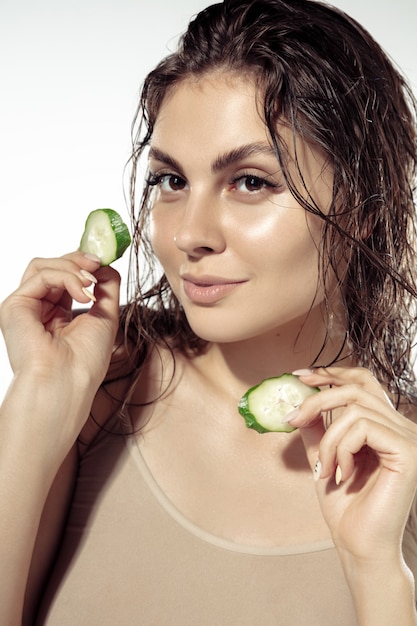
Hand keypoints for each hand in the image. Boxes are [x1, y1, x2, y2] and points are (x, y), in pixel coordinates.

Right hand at [0, 252, 120, 436]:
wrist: (68, 382)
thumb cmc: (85, 361)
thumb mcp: (106, 316)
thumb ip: (107, 287)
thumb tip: (106, 264)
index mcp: (56, 314)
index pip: (65, 277)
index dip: (83, 265)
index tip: (103, 261)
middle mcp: (37, 309)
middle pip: (52, 267)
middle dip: (78, 260)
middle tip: (98, 263)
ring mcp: (24, 307)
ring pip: (43, 266)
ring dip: (73, 268)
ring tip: (90, 284)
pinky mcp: (15, 306)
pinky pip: (41, 275)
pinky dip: (66, 277)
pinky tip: (83, 293)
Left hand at [288, 367, 416, 562]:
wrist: (358, 545)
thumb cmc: (344, 506)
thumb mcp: (324, 455)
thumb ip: (317, 427)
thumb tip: (300, 399)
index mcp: (387, 425)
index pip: (364, 381)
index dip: (332, 372)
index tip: (300, 376)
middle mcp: (403, 427)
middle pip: (356, 389)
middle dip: (317, 400)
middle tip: (291, 418)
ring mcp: (409, 438)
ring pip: (354, 410)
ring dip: (328, 440)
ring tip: (325, 469)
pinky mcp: (408, 451)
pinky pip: (362, 428)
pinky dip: (341, 449)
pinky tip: (342, 474)